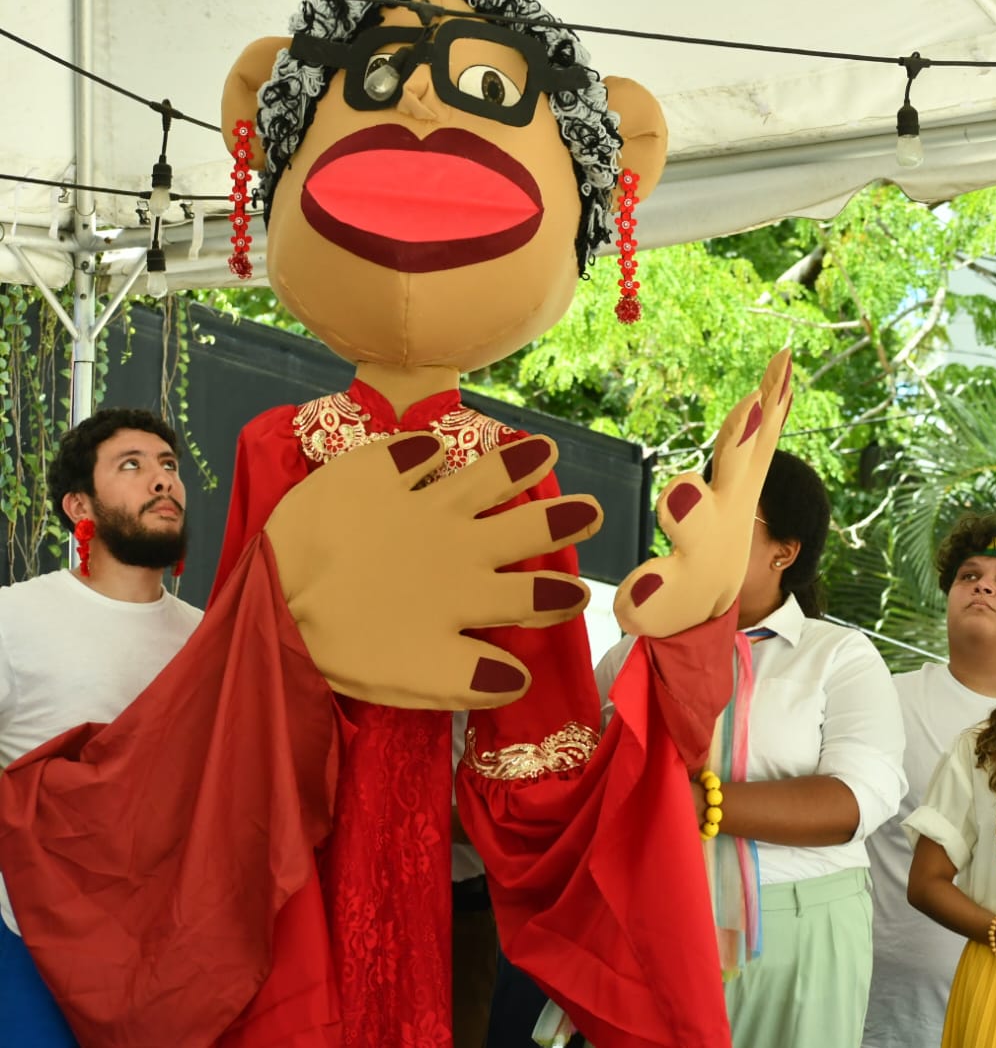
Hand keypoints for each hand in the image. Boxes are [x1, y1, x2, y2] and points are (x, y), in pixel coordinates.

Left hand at [265, 432, 600, 708]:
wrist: (276, 593)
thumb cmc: (344, 645)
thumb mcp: (417, 679)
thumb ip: (473, 679)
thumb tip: (519, 678)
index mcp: (468, 594)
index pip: (530, 596)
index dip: (559, 597)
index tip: (581, 595)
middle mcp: (455, 543)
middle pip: (523, 527)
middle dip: (562, 518)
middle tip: (591, 508)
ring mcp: (416, 502)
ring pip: (480, 478)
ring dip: (515, 465)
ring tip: (544, 450)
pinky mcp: (371, 475)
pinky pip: (407, 453)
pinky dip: (423, 449)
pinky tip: (432, 445)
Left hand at [614, 349, 792, 637]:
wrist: (698, 622)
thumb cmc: (709, 543)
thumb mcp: (733, 489)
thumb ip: (746, 442)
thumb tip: (769, 386)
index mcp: (734, 494)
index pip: (755, 439)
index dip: (770, 401)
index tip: (783, 359)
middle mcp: (722, 521)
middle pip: (737, 475)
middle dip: (744, 441)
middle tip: (752, 403)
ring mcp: (697, 559)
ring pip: (696, 530)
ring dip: (689, 506)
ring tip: (679, 488)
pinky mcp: (666, 600)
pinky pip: (655, 600)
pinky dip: (648, 599)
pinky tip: (633, 598)